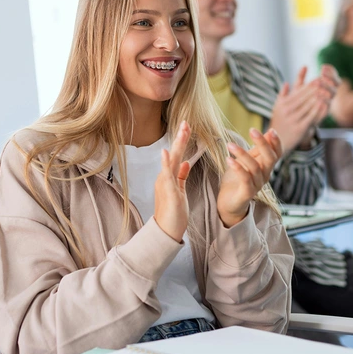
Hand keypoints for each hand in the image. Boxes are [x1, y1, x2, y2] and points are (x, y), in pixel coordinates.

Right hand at [154, 121, 190, 241]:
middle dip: (181, 137)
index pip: (177, 155)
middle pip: (174, 154)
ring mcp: (165, 184)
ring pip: (171, 160)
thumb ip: (181, 176)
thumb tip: (186, 162)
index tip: (187, 127)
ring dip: (177, 145)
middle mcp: (165, 177)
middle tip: (186, 122)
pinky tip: (167, 153)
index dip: (182, 141)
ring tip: (182, 130)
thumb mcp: (179, 191)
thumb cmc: (173, 213)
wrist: (165, 231)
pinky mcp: (167, 192)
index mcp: (169, 177)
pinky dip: (166, 163)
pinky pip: (167, 175)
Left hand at [217, 128, 281, 227]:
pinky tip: (228, 159)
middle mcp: (264, 176)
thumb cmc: (236, 181)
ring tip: (230, 145)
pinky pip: (245, 179)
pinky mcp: (246, 194)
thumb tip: (267, 133)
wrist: (228, 204)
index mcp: (266, 168)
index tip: (271, 130)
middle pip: (270, 159)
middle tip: (252, 130)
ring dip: (242, 154)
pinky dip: (237, 168)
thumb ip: (256, 150)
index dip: (276, 142)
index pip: (277, 154)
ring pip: (255, 167)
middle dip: (263, 143)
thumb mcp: (245, 162)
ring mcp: (257, 186)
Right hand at [270, 66, 337, 152]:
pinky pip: (311, 117)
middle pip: (304, 97)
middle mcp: (286, 111)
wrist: (277, 141)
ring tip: (327, 92)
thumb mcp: (277, 107)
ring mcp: (293, 120)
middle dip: (315, 89)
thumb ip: (282, 94)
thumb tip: (287, 83)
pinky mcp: (299, 128)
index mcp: (282, 104)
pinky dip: (318, 110)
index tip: (318, 79)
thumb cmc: (279, 122)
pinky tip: (324, 104)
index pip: (298, 92)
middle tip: (325, 83)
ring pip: (308, 106)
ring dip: (318, 98)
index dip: (309, 85)